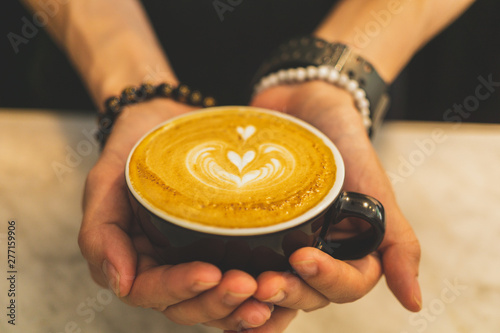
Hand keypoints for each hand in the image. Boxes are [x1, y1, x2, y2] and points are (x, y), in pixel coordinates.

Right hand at [78, 99, 272, 330]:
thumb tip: (119, 283)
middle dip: (218, 302)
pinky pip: (239, 281)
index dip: (180, 289)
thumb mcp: (105, 181)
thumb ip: (100, 231)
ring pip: (216, 302)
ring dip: (241, 306)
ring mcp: (195, 259)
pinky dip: (258, 295)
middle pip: (189, 306)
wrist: (166, 120)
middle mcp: (165, 267)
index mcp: (134, 260)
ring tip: (269, 292)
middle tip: (248, 284)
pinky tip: (280, 289)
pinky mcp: (223, 248)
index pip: (151, 291)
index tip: (211, 272)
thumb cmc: (133, 149)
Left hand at [241, 81, 421, 331]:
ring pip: (272, 283)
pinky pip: (241, 257)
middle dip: (286, 292)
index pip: (343, 286)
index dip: (325, 281)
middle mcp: (315, 252)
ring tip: (239, 284)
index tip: (301, 258)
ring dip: (256, 293)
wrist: (305, 101)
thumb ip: (396, 242)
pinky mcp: (251, 227)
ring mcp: (281, 241)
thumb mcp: (375, 189)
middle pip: (304, 293)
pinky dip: (229, 273)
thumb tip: (414, 304)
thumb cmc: (345, 141)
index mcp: (347, 250)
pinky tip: (212, 275)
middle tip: (262, 284)